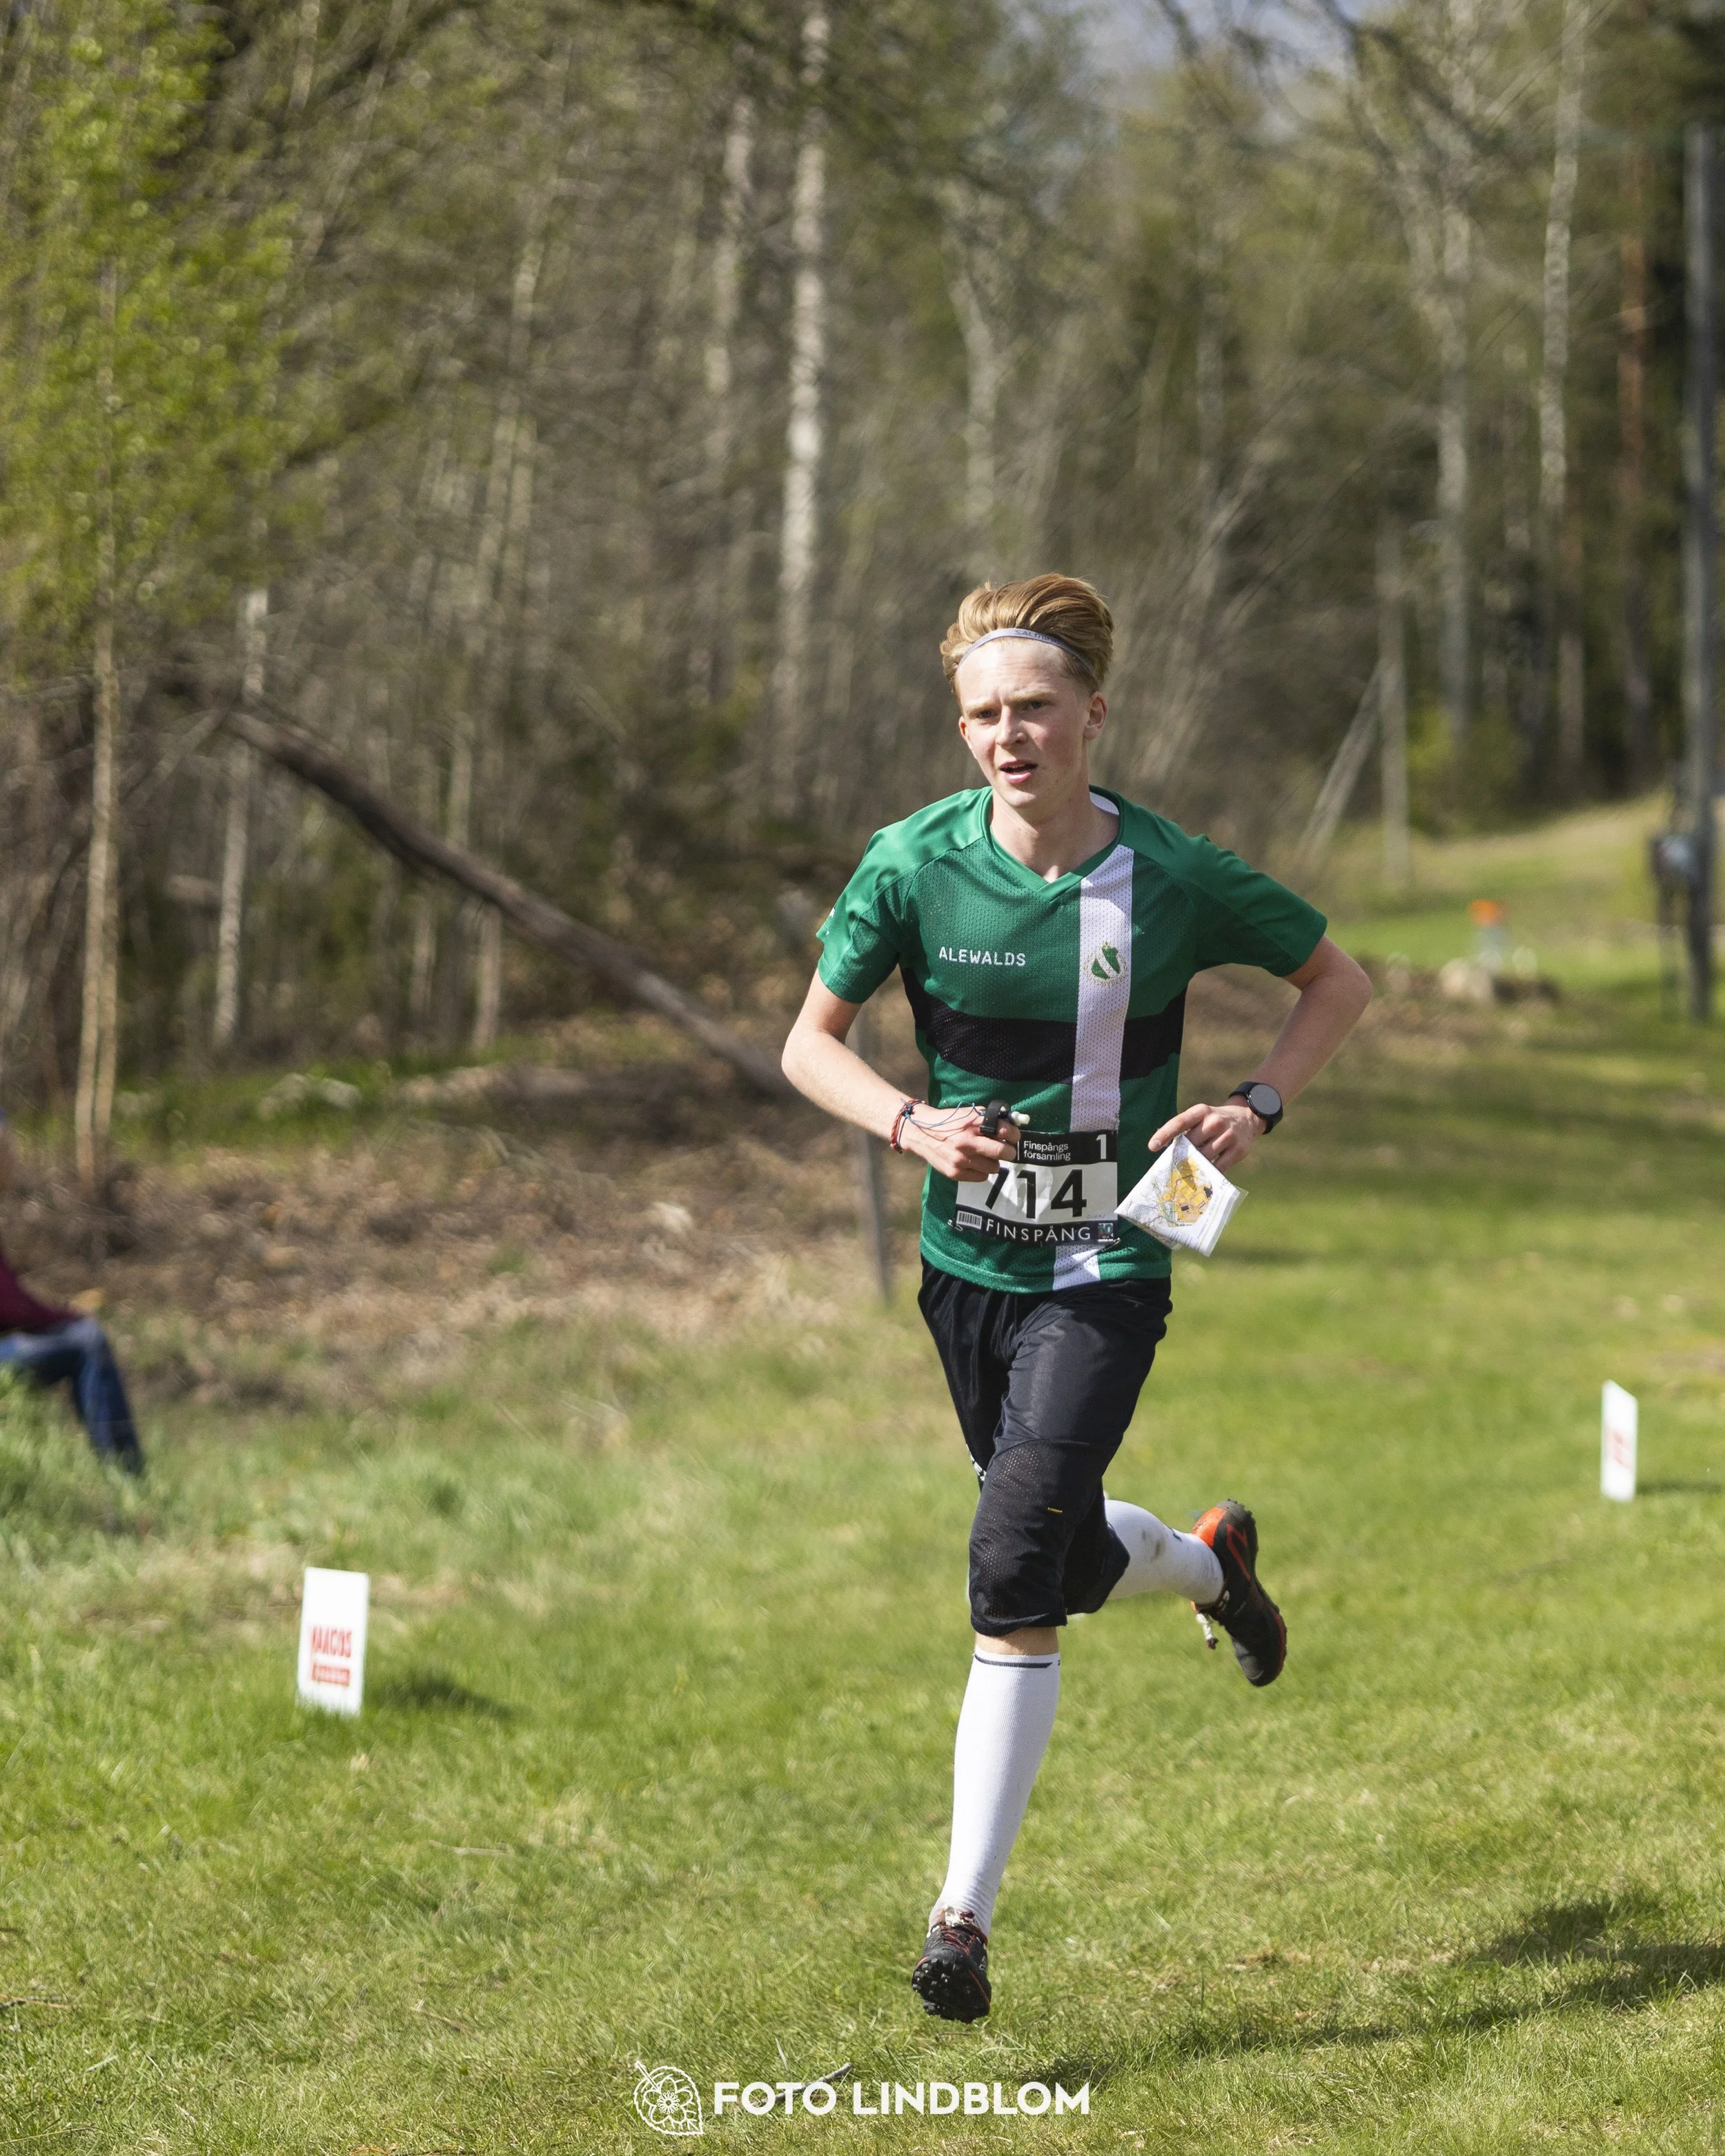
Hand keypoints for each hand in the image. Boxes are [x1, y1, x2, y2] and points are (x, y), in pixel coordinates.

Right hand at [897, 1104, 1018, 1181]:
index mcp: (972, 1123)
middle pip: (1003, 1152)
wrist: (921, 1132)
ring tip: (984, 1156)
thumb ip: (990, 1120)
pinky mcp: (955, 1173)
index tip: (1014, 1138)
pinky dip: (982, 1171)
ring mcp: (960, 1159)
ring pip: (994, 1168)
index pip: (1005, 1131)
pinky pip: (982, 1177)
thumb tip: (1012, 1128)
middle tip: (1006, 1151)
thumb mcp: (969, 1114)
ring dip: (993, 1162)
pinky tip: (974, 1163)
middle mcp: (967, 1141)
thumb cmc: (949, 1122)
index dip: (1014, 1136)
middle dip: (1009, 1152)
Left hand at [1148, 1098, 1262, 1172]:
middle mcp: (1214, 1122)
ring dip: (1193, 1167)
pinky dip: (1208, 1173)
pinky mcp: (1237, 1150)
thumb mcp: (1202, 1117)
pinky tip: (1202, 1177)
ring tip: (1185, 1175)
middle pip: (1190, 1144)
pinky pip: (1218, 1167)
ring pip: (1203, 1157)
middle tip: (1171, 1168)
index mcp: (1201, 1111)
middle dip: (1179, 1156)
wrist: (1247, 1118)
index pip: (1179, 1122)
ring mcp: (1227, 1136)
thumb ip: (1187, 1130)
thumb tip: (1167, 1150)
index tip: (1152, 1146)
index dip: (1164, 1134)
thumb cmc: (1215, 1121)